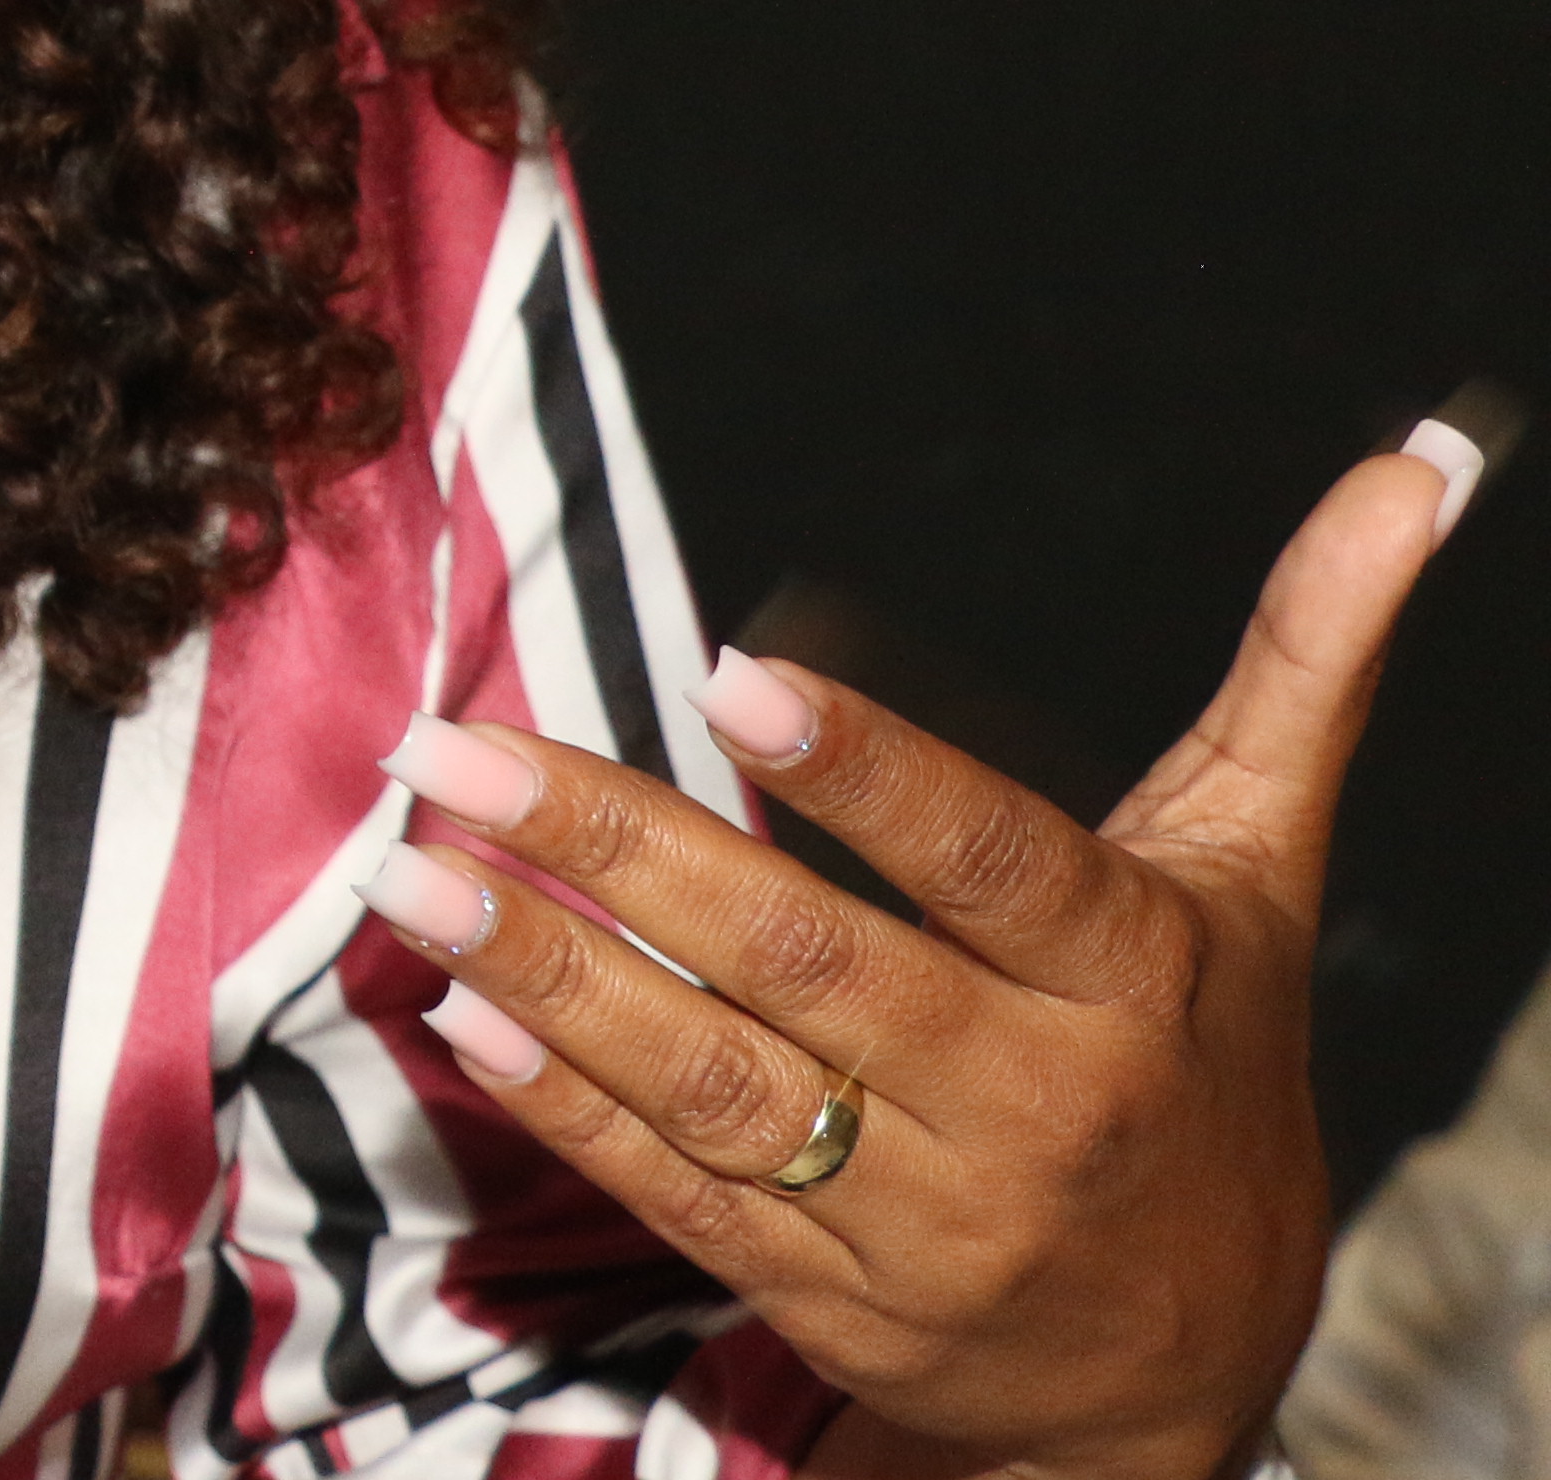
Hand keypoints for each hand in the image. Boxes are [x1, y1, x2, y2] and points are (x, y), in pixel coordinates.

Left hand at [360, 425, 1490, 1479]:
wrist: (1197, 1361)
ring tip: (410, 873)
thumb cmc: (1203, 1054)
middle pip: (807, 965)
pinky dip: (566, 1112)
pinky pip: (686, 1198)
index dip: (865, 772)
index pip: (989, 863)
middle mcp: (1037, 1103)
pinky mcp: (841, 1303)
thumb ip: (1306, 664)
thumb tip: (1415, 464)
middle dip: (617, 850)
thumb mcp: (1255, 861)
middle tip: (455, 751)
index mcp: (1132, 975)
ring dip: (549, 975)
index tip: (725, 675)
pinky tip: (459, 1016)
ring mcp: (933, 1219)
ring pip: (719, 1083)